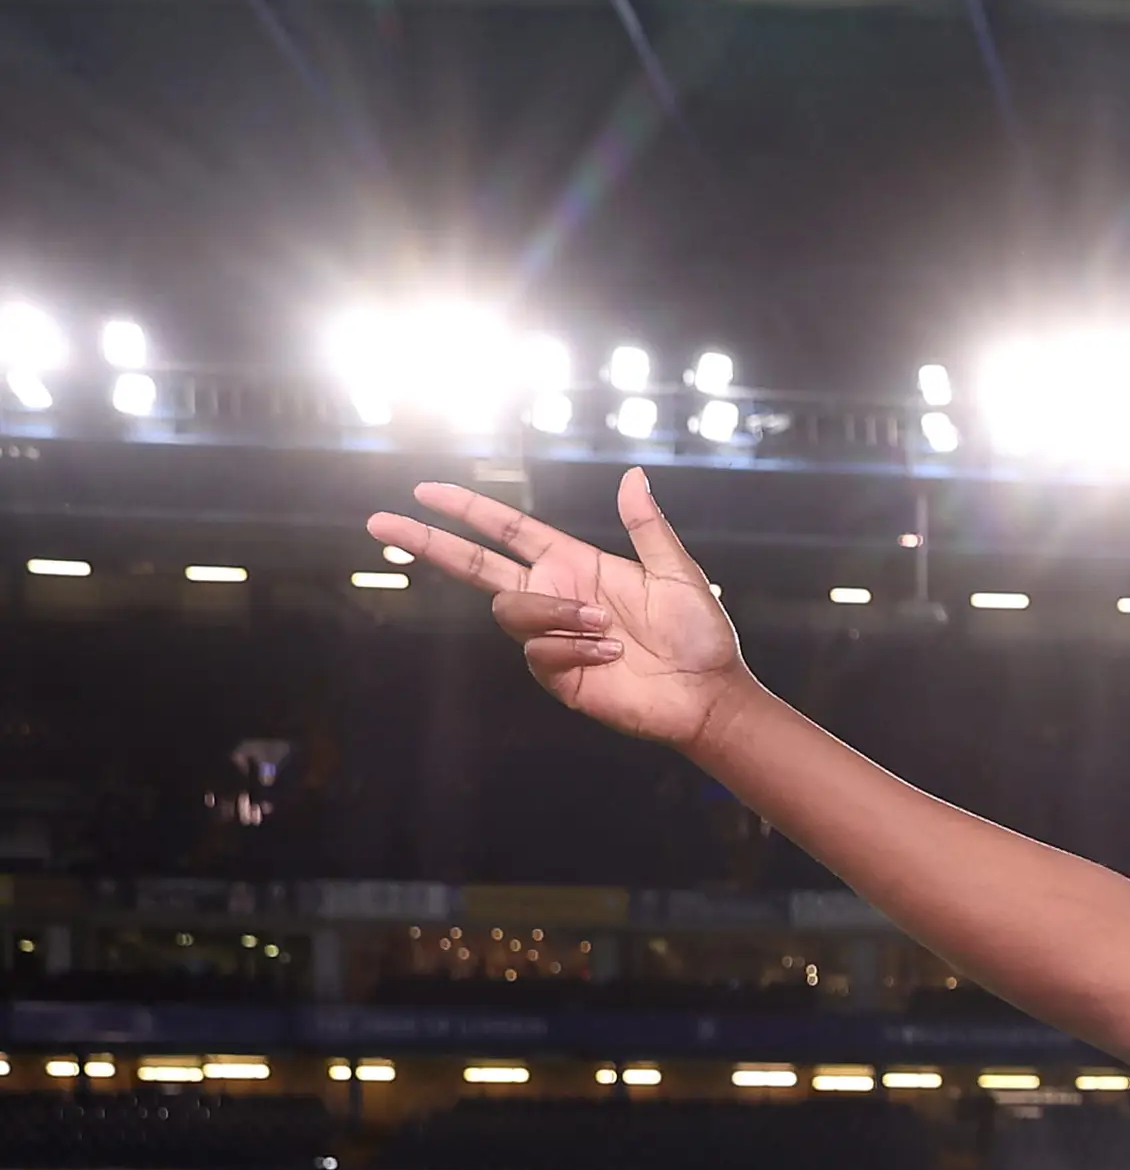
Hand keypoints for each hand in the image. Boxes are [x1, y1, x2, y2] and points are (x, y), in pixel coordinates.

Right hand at [368, 469, 753, 752]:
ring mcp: (550, 637)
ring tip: (605, 627)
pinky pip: (538, 653)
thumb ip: (646, 526)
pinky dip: (574, 649)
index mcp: (573, 564)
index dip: (467, 510)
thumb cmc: (699, 634)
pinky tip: (610, 656)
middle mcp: (553, 596)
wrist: (709, 694)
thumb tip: (633, 475)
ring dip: (556, 613)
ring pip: (511, 610)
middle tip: (380, 522)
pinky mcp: (556, 676)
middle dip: (428, 542)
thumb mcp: (676, 571)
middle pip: (473, 566)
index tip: (425, 489)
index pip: (505, 531)